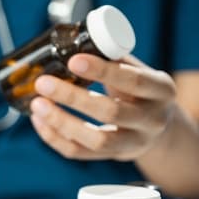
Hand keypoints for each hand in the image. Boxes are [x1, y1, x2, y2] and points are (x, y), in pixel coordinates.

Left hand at [30, 54, 175, 161]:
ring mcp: (135, 143)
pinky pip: (81, 153)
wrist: (158, 125)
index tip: (73, 61)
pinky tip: (39, 122)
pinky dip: (55, 139)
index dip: (103, 71)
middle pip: (111, 112)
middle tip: (43, 83)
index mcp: (161, 90)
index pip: (133, 80)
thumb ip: (113, 58)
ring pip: (96, 140)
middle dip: (73, 97)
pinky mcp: (114, 157)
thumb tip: (73, 42)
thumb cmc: (139, 89)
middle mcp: (153, 120)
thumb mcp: (138, 70)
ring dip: (61, 122)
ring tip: (36, 105)